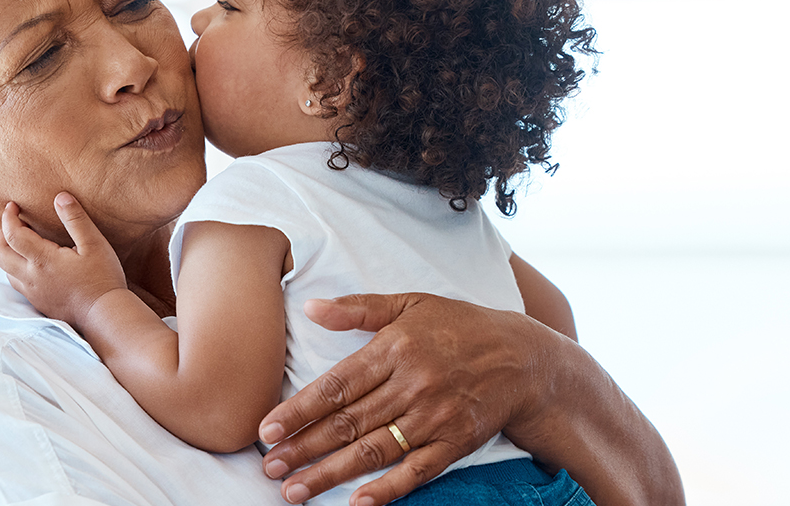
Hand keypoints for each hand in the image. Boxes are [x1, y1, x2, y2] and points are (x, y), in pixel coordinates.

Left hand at [0, 191, 127, 329]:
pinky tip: (30, 265)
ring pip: (6, 271)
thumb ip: (75, 219)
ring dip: (6, 253)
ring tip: (18, 242)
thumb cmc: (102, 278)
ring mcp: (33, 293)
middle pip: (0, 254)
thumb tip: (60, 197)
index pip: (13, 235)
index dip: (8, 217)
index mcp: (42, 260)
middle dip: (0, 235)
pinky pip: (17, 284)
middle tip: (11, 222)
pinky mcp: (39, 303)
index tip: (12, 206)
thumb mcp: (94, 244)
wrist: (104, 315)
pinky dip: (15, 269)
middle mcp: (31, 277)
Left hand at [258, 293, 552, 505]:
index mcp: (394, 349)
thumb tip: (311, 307)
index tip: (266, 430)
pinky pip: (415, 471)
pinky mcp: (455, 443)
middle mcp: (411, 385)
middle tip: (269, 468)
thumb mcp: (410, 303)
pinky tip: (356, 503)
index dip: (298, 411)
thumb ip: (359, 308)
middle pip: (347, 424)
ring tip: (295, 490)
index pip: (336, 386)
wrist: (523, 357)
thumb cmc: (459, 326)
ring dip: (329, 474)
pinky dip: (386, 489)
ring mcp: (434, 417)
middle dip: (303, 449)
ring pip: (372, 451)